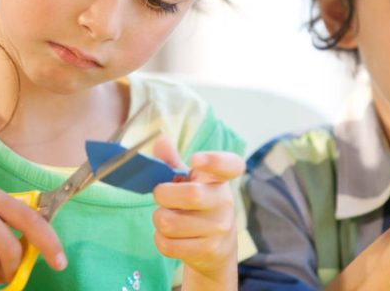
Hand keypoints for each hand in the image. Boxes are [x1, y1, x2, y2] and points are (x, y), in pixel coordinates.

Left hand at [151, 137, 242, 285]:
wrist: (216, 249)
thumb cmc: (197, 207)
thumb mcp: (188, 182)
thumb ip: (172, 162)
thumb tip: (160, 139)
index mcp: (219, 180)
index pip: (230, 165)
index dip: (214, 160)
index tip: (194, 160)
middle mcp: (224, 202)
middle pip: (190, 195)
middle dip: (163, 195)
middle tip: (160, 196)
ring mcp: (219, 228)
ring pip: (171, 222)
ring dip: (158, 219)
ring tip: (166, 218)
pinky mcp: (208, 250)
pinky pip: (169, 244)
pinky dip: (159, 239)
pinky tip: (168, 236)